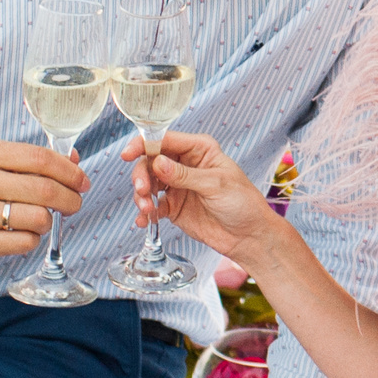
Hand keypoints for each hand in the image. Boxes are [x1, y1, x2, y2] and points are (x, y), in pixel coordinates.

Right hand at [0, 140, 88, 292]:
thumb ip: (35, 160)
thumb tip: (75, 159)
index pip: (40, 158)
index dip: (70, 172)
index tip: (82, 182)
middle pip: (44, 189)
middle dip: (69, 198)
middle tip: (74, 203)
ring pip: (38, 218)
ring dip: (49, 221)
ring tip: (41, 219)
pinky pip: (25, 242)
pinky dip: (33, 239)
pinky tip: (23, 233)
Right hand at [123, 131, 281, 264]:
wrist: (248, 236)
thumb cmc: (242, 203)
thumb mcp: (216, 185)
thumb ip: (185, 175)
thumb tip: (158, 163)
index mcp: (199, 149)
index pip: (165, 140)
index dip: (143, 145)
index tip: (128, 154)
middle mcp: (185, 164)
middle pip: (150, 161)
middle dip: (141, 175)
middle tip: (142, 191)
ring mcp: (177, 185)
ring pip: (147, 183)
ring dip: (141, 195)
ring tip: (146, 209)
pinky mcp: (173, 206)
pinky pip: (152, 205)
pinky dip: (145, 212)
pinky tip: (144, 220)